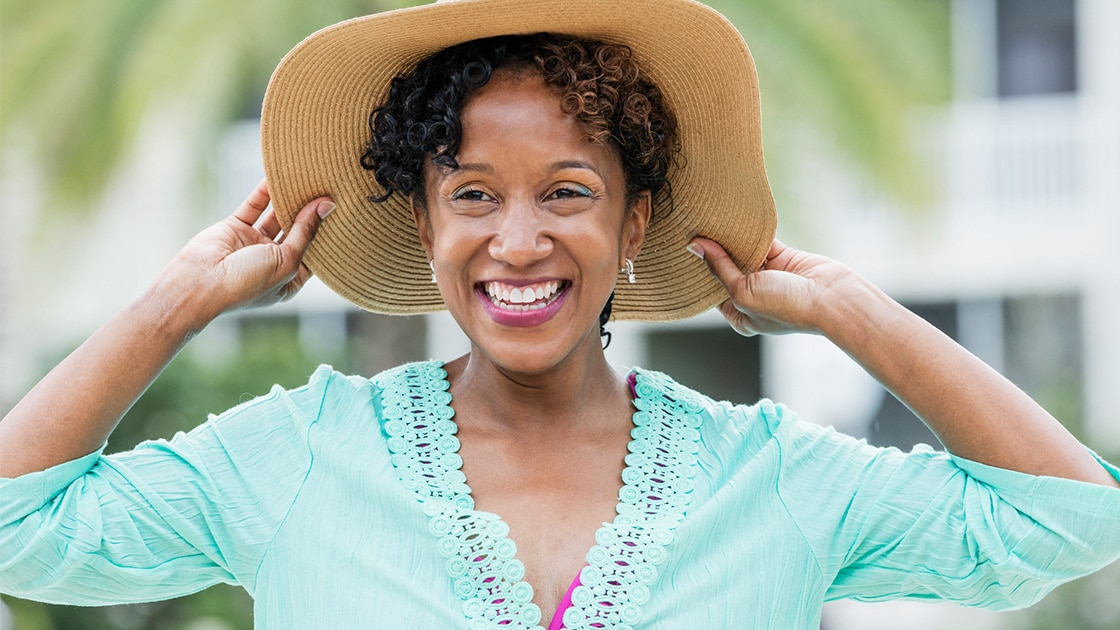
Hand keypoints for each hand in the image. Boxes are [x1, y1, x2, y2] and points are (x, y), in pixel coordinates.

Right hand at [159, 179, 333, 321]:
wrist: (198, 283)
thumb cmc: (247, 283)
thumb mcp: (286, 260)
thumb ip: (306, 233)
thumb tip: (326, 206)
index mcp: (289, 279)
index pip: (314, 253)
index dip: (326, 234)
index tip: (342, 211)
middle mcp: (273, 261)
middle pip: (297, 231)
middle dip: (310, 213)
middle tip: (329, 188)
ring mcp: (254, 244)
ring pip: (277, 215)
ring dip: (289, 199)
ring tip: (308, 178)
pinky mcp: (236, 228)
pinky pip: (255, 206)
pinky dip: (265, 191)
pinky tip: (279, 174)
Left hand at [686, 237, 857, 336]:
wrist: (833, 299)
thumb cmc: (787, 307)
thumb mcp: (743, 291)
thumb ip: (720, 268)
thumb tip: (695, 247)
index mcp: (739, 314)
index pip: (712, 290)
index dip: (700, 271)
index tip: (684, 249)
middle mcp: (752, 296)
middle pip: (727, 270)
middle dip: (715, 252)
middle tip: (694, 229)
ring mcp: (769, 277)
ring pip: (744, 254)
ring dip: (733, 240)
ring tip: (712, 220)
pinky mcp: (784, 259)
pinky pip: (763, 242)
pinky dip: (753, 232)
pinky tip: (737, 218)